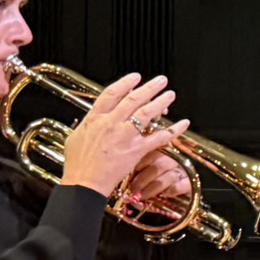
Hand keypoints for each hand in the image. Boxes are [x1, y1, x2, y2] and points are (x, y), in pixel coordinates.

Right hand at [55, 74, 188, 197]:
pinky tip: (182, 124)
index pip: (112, 93)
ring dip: (161, 102)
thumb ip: (88, 124)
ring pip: (146, 113)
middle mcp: (111, 123)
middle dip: (149, 87)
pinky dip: (173, 130)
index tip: (135, 77)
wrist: (84, 182)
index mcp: (95, 118)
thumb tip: (93, 119)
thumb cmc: (78, 164)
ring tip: (170, 94)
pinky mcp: (136, 150)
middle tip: (160, 80)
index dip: (125, 83)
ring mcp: (124, 136)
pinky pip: (158, 137)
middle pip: (133, 99)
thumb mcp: (76, 136)